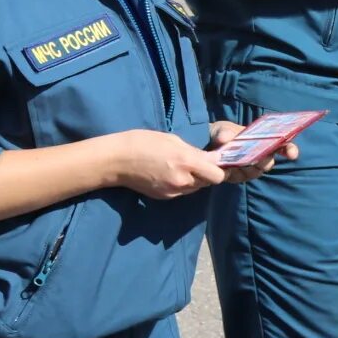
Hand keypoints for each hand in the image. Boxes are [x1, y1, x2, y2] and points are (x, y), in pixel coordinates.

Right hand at [109, 130, 227, 199]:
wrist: (116, 160)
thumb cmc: (143, 143)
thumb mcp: (172, 140)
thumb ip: (193, 151)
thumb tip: (209, 158)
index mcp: (186, 162)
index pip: (217, 174)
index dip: (220, 168)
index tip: (217, 160)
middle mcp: (183, 180)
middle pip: (208, 182)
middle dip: (208, 173)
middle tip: (200, 163)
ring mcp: (173, 191)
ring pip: (196, 188)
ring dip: (195, 179)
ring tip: (182, 167)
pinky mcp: (164, 197)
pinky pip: (182, 192)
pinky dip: (182, 185)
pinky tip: (170, 174)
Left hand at [205, 120, 295, 182]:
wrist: (201, 145)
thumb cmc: (218, 133)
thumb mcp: (221, 128)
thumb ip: (223, 132)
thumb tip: (225, 139)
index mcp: (262, 141)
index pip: (281, 146)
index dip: (289, 149)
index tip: (292, 154)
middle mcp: (257, 155)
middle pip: (268, 161)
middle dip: (266, 160)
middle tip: (261, 156)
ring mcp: (246, 167)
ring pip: (255, 171)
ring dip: (250, 167)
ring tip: (241, 161)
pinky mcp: (234, 176)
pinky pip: (239, 177)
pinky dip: (235, 173)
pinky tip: (228, 168)